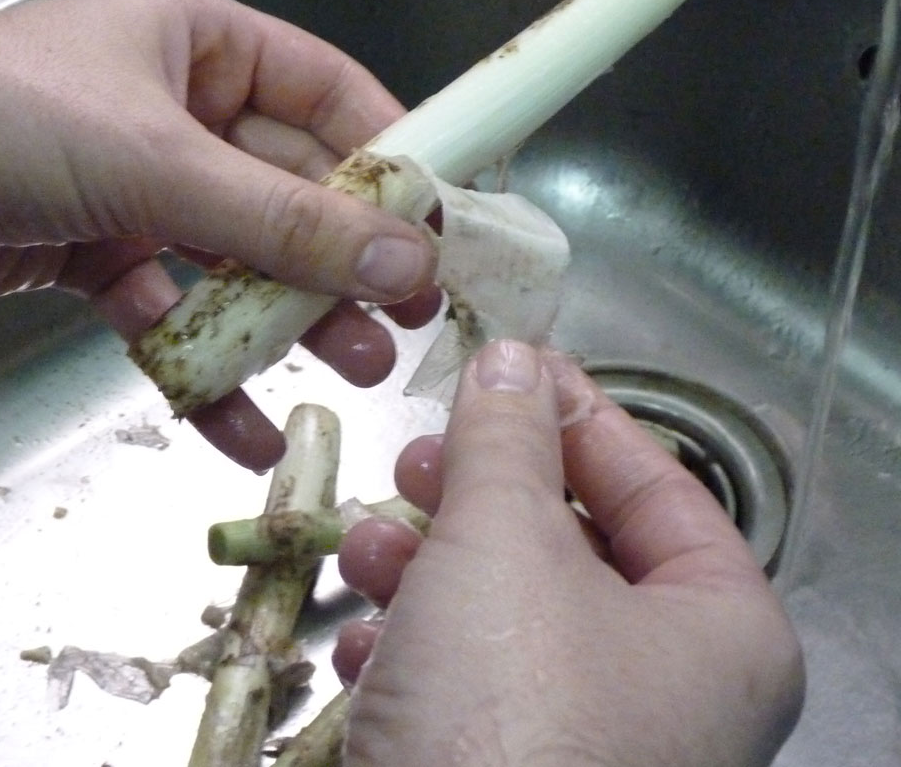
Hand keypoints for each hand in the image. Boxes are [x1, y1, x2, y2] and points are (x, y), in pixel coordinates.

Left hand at [0, 0, 438, 468]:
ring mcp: (146, 189)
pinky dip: (205, 369)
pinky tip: (242, 428)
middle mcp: (184, 113)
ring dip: (290, 322)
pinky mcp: (106, 257)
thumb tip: (408, 262)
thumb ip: (284, 220)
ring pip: (241, 260)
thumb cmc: (4, 124)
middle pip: (293, 192)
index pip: (329, 97)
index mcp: (206, 47)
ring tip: (352, 372)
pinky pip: (175, 313)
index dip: (392, 162)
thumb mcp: (157, 164)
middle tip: (406, 321)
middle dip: (346, 263)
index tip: (442, 231)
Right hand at [334, 341, 803, 766]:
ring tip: (371, 543)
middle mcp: (673, 691)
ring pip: (508, 612)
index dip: (577, 413)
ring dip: (431, 567)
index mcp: (720, 631)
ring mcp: (592, 744)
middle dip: (485, 494)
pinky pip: (473, 683)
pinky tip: (366, 642)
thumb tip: (512, 358)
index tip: (509, 365)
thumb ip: (507, 440)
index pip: (656, 482)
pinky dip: (419, 648)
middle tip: (423, 453)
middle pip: (573, 544)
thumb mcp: (502, 543)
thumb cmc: (506, 710)